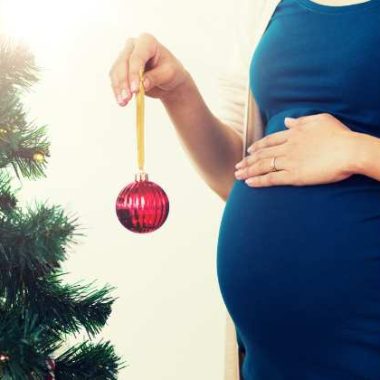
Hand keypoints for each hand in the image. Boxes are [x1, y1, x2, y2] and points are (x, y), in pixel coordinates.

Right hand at [109, 32, 189, 105]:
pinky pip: (115, 79)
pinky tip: (121, 101)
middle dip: (124, 82)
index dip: (134, 73)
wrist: (167, 80)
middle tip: (127, 98)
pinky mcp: (120, 69)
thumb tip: (143, 84)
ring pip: (116, 72)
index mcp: (147, 42)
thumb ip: (156, 77)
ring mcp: (125, 56)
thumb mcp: (169, 74)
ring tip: (123, 102)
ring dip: (118, 88)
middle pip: (123, 63)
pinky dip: (117, 91)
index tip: (135, 89)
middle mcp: (133, 46)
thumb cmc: (171, 72)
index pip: (136, 57)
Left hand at [234, 113, 356, 186]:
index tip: (249, 150)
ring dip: (248, 170)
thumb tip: (286, 120)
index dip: (257, 146)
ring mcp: (289, 162)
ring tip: (237, 175)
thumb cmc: (339, 135)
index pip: (270, 140)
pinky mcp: (294, 176)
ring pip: (263, 166)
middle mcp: (287, 147)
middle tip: (237, 166)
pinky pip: (272, 179)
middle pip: (262, 154)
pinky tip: (248, 183)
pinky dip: (259, 180)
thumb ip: (300, 121)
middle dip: (248, 160)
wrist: (349, 150)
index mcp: (293, 134)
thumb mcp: (319, 120)